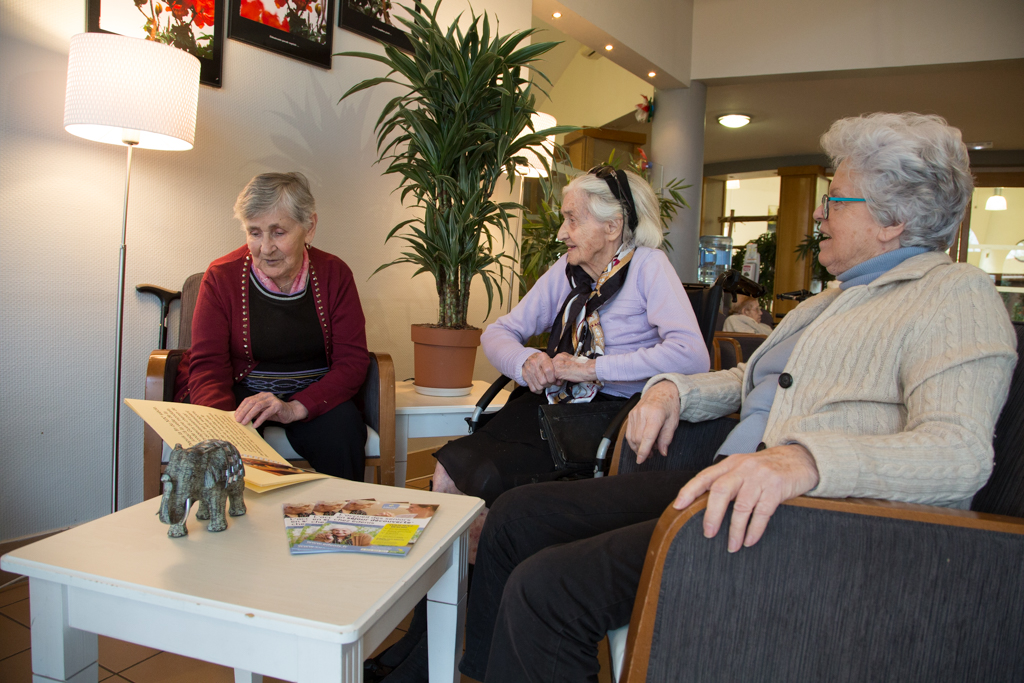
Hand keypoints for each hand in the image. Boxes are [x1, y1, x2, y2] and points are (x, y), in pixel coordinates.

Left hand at [234, 392, 308, 427]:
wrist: (290, 412)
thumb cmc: (275, 413)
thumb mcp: (262, 412)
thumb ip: (253, 413)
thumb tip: (241, 417)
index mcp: (261, 395)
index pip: (248, 400)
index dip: (241, 408)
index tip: (235, 416)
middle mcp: (266, 395)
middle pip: (251, 402)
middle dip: (243, 412)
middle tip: (238, 420)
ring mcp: (272, 400)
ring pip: (258, 406)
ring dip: (250, 415)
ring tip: (245, 423)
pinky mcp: (278, 405)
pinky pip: (266, 413)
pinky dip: (259, 419)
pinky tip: (255, 425)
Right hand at [522, 352, 556, 392]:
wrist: (528, 358)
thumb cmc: (542, 360)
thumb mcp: (550, 361)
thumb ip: (556, 371)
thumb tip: (559, 382)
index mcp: (542, 357)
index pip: (548, 370)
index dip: (553, 378)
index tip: (554, 379)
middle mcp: (534, 363)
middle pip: (543, 381)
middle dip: (549, 384)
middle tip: (550, 381)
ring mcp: (528, 370)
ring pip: (539, 386)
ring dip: (544, 387)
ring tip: (545, 383)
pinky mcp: (525, 376)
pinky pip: (533, 389)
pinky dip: (538, 390)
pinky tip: (540, 385)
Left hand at [551, 352, 597, 382]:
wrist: (588, 369)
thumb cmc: (583, 367)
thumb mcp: (571, 363)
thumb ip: (564, 365)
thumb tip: (559, 374)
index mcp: (561, 355)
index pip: (552, 363)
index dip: (554, 371)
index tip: (559, 375)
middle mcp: (558, 358)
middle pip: (548, 368)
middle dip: (552, 375)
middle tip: (557, 380)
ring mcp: (557, 364)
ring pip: (549, 374)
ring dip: (553, 379)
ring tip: (559, 381)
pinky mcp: (558, 371)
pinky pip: (551, 378)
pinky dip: (555, 382)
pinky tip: (561, 382)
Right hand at [625, 381, 679, 462]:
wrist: (661, 390)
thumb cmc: (670, 405)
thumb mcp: (673, 422)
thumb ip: (667, 438)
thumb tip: (662, 452)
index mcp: (655, 415)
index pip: (647, 437)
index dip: (643, 451)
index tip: (641, 461)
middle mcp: (642, 413)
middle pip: (638, 439)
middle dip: (643, 450)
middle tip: (653, 453)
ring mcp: (634, 413)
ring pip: (632, 437)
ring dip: (638, 446)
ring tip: (648, 447)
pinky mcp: (630, 414)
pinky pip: (628, 432)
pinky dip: (633, 441)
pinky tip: (641, 442)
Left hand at [673, 444, 819, 552]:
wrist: (800, 458)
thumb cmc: (767, 468)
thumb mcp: (744, 468)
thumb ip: (727, 481)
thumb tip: (705, 506)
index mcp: (730, 464)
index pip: (705, 477)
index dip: (689, 491)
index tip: (677, 506)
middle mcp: (743, 468)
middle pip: (721, 490)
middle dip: (712, 514)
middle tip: (708, 534)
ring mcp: (760, 477)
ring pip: (742, 506)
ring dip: (735, 530)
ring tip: (732, 546)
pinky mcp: (777, 488)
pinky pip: (762, 512)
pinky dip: (754, 529)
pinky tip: (750, 540)